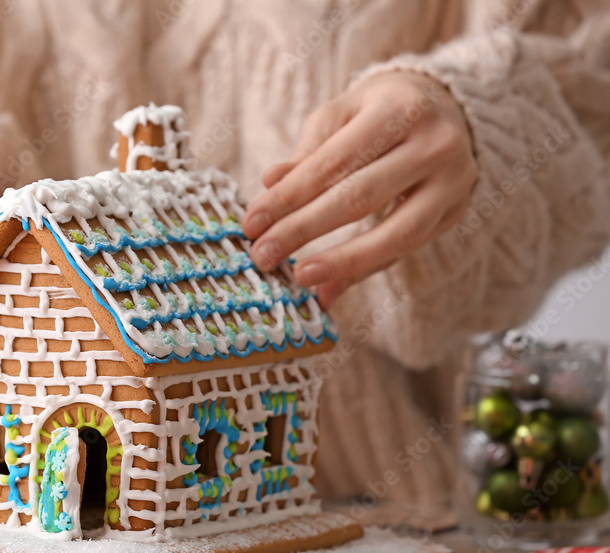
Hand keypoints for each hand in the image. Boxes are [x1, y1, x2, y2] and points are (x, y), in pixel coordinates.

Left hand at [243, 71, 476, 306]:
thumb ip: (308, 151)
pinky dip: (364, 272)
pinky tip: (329, 289)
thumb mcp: (342, 114)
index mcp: (401, 109)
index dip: (290, 196)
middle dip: (304, 230)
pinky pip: (404, 250)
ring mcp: (453, 182)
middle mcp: (435, 144)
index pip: (335, 161)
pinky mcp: (456, 212)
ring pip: (396, 234)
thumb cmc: (379, 110)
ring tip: (300, 278)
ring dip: (343, 262)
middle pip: (361, 197)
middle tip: (263, 256)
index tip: (252, 224)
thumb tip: (270, 182)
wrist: (448, 107)